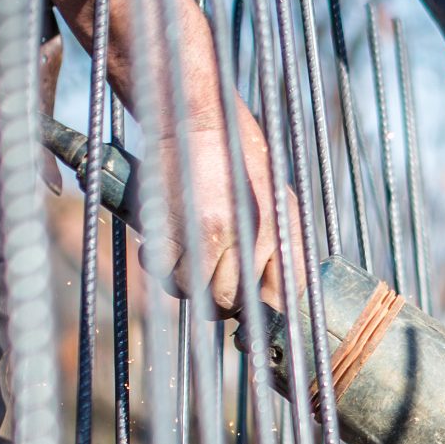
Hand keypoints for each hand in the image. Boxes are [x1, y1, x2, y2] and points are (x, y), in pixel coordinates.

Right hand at [166, 100, 300, 317]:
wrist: (199, 117)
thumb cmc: (240, 156)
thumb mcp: (279, 199)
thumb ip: (282, 247)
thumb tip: (280, 298)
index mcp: (279, 233)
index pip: (277, 300)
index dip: (263, 319)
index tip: (250, 327)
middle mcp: (248, 239)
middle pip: (230, 303)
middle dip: (220, 300)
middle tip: (211, 280)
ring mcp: (208, 236)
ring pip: (194, 292)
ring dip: (189, 284)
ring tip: (189, 258)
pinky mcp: (171, 228)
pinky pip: (163, 271)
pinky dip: (161, 265)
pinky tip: (166, 247)